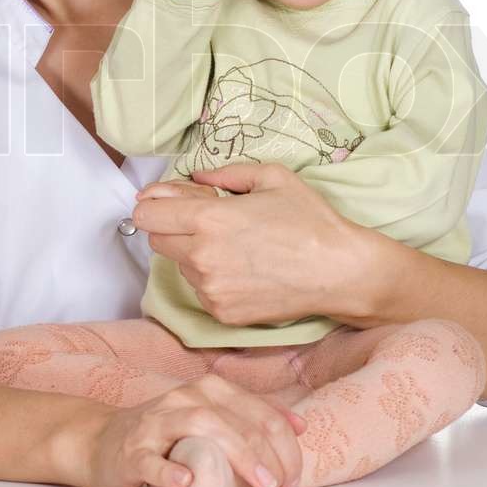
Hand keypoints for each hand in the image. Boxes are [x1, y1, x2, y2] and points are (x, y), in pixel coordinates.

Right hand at [77, 374, 308, 486]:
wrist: (101, 442)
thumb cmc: (164, 437)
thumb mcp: (209, 420)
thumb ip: (249, 418)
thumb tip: (298, 425)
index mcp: (208, 390)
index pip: (260, 412)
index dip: (285, 447)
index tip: (294, 480)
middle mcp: (183, 397)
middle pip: (236, 420)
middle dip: (270, 457)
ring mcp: (155, 422)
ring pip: (201, 426)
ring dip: (238, 456)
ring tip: (262, 486)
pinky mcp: (131, 450)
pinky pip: (150, 459)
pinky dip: (169, 471)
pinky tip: (186, 482)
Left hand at [132, 162, 375, 326]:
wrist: (341, 272)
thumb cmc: (310, 220)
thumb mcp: (272, 177)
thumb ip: (224, 173)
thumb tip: (195, 175)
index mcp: (208, 219)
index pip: (145, 215)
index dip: (154, 206)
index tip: (168, 203)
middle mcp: (201, 256)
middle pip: (156, 241)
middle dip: (173, 228)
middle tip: (207, 222)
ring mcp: (210, 289)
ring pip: (180, 266)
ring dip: (194, 254)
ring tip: (235, 247)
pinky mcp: (222, 313)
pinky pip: (201, 290)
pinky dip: (212, 279)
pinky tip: (244, 270)